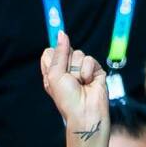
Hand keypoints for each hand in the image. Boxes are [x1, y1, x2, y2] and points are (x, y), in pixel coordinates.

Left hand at [42, 32, 108, 146]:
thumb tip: (62, 33)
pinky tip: (88, 83)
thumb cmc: (67, 99)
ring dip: (77, 70)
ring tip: (80, 84)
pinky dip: (87, 72)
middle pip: (66, 50)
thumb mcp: (55, 75)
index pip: (50, 52)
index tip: (56, 61)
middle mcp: (67, 70)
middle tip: (69, 79)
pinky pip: (90, 60)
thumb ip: (59, 53)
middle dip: (67, 63)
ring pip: (79, 54)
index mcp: (53, 72)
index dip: (54, 54)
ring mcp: (81, 69)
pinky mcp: (95, 70)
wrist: (85, 113)